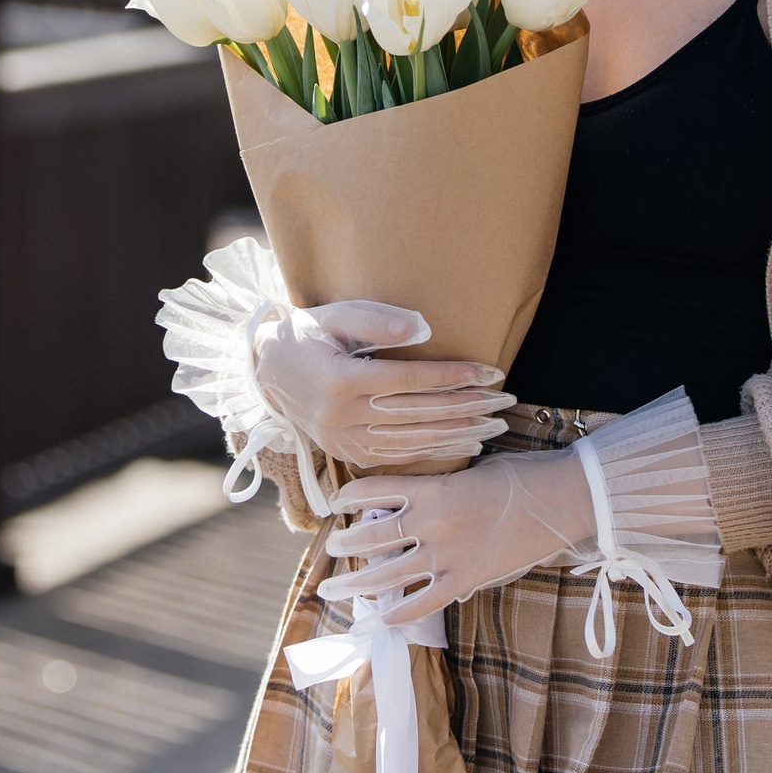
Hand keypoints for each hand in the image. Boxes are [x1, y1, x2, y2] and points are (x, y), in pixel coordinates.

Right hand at [250, 301, 513, 469]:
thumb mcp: (335, 316)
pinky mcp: (347, 452)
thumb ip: (377, 321)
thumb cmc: (308, 335)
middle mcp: (341, 416)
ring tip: (494, 425)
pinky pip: (397, 456)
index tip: (487, 373)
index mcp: (339, 381)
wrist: (268, 371)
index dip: (449, 378)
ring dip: (456, 434)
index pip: (406, 380)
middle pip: (415, 414)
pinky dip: (433, 451)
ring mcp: (344, 439)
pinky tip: (463, 443)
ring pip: (411, 441)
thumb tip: (422, 329)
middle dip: (464, 408)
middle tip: (504, 402)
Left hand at [318, 448, 595, 627]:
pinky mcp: (466, 580)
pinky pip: (423, 603)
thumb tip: (410, 499)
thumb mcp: (471, 470)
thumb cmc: (520, 477)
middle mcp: (432, 522)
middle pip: (372, 536)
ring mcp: (447, 555)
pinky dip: (398, 614)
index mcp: (432, 488)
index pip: (373, 490)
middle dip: (345, 544)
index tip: (336, 503)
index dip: (348, 496)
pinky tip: (379, 620)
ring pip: (387, 574)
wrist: (563, 499)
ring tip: (334, 587)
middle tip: (332, 548)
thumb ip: (438, 486)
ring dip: (356, 582)